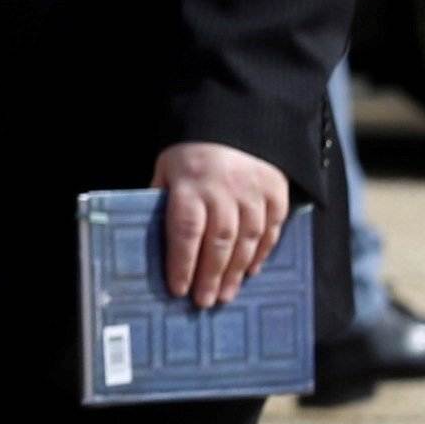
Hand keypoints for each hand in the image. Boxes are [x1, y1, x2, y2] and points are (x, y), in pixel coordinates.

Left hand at [152, 141, 291, 307]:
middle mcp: (223, 190)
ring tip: (226, 295)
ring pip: (246, 240)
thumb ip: (160, 200)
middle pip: (218, 242)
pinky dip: (261, 253)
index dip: (182, 263)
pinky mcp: (276, 192)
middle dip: (210, 276)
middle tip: (205, 302)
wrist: (235, 121)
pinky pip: (271, 229)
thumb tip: (148, 238)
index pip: (185, 231)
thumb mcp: (166, 168)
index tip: (178, 289)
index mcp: (190, 185)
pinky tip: (250, 271)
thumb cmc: (192, 153)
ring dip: (236, 272)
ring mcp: (253, 192)